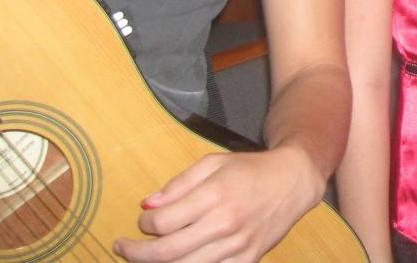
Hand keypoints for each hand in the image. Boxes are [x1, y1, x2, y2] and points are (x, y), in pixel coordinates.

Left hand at [113, 147, 322, 261]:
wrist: (294, 181)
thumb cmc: (251, 169)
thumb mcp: (214, 163)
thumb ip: (179, 184)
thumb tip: (148, 205)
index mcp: (215, 195)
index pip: (162, 222)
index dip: (143, 223)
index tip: (142, 220)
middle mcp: (224, 223)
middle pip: (166, 253)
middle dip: (136, 254)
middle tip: (122, 248)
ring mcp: (236, 246)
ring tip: (145, 258)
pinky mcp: (247, 260)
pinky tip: (178, 262)